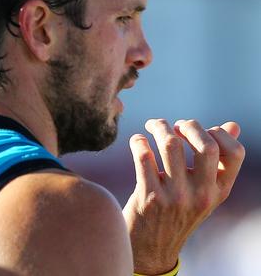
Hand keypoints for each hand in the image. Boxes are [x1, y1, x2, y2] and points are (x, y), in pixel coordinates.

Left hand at [122, 119, 244, 273]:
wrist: (151, 248)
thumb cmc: (176, 211)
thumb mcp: (203, 191)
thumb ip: (216, 161)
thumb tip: (232, 125)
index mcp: (218, 191)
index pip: (235, 153)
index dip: (218, 133)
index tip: (200, 130)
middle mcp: (201, 194)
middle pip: (206, 145)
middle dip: (189, 125)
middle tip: (176, 125)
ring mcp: (175, 196)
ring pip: (171, 145)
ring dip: (160, 127)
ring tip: (153, 125)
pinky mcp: (149, 196)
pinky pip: (144, 157)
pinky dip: (139, 141)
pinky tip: (138, 141)